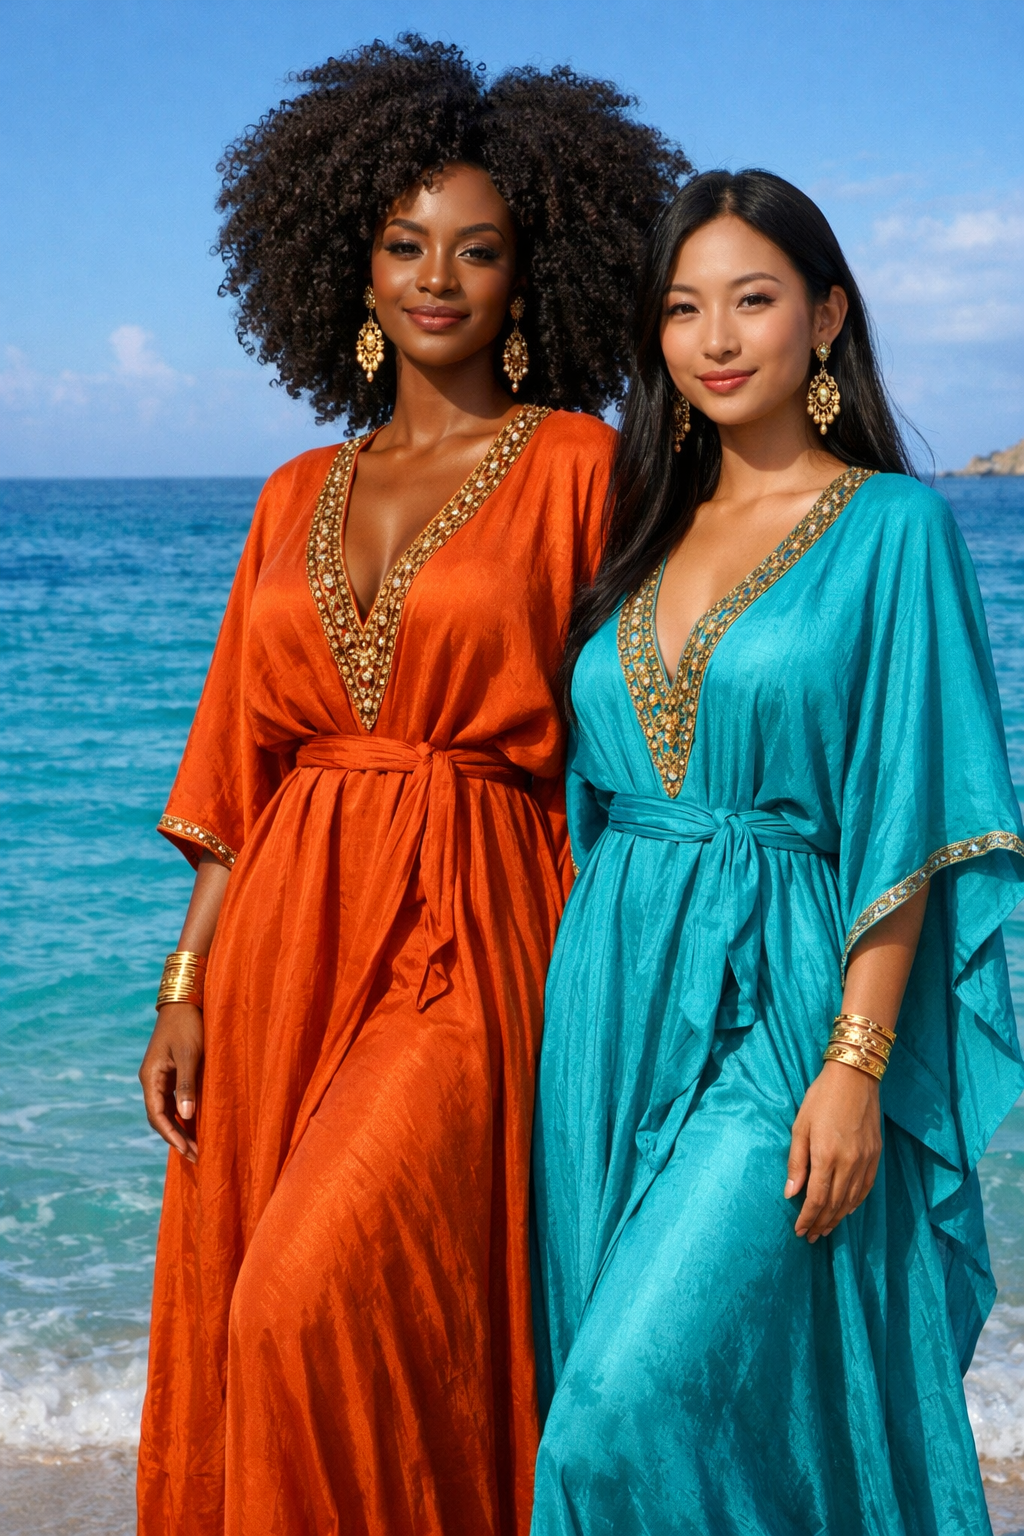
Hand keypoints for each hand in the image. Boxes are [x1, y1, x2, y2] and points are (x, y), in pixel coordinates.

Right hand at [139, 1003, 203, 1161]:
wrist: (185, 1001)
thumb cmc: (188, 1025)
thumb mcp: (189, 1055)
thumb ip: (187, 1084)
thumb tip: (186, 1116)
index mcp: (151, 1077)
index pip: (157, 1115)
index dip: (171, 1135)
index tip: (186, 1151)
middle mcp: (151, 1080)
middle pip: (160, 1117)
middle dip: (176, 1138)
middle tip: (196, 1156)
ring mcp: (159, 1077)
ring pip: (166, 1111)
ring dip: (180, 1129)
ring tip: (197, 1147)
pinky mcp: (169, 1072)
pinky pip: (172, 1100)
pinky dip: (182, 1115)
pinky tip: (195, 1125)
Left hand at [785, 1060, 881, 1240]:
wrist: (855, 1078)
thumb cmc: (821, 1099)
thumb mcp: (800, 1127)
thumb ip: (797, 1162)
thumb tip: (791, 1193)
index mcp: (826, 1156)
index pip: (817, 1199)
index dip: (808, 1218)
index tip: (799, 1231)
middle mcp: (849, 1163)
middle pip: (835, 1204)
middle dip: (821, 1223)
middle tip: (811, 1237)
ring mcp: (865, 1160)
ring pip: (851, 1200)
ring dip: (838, 1218)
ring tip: (826, 1229)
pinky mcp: (876, 1155)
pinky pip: (866, 1188)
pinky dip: (856, 1203)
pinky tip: (848, 1210)